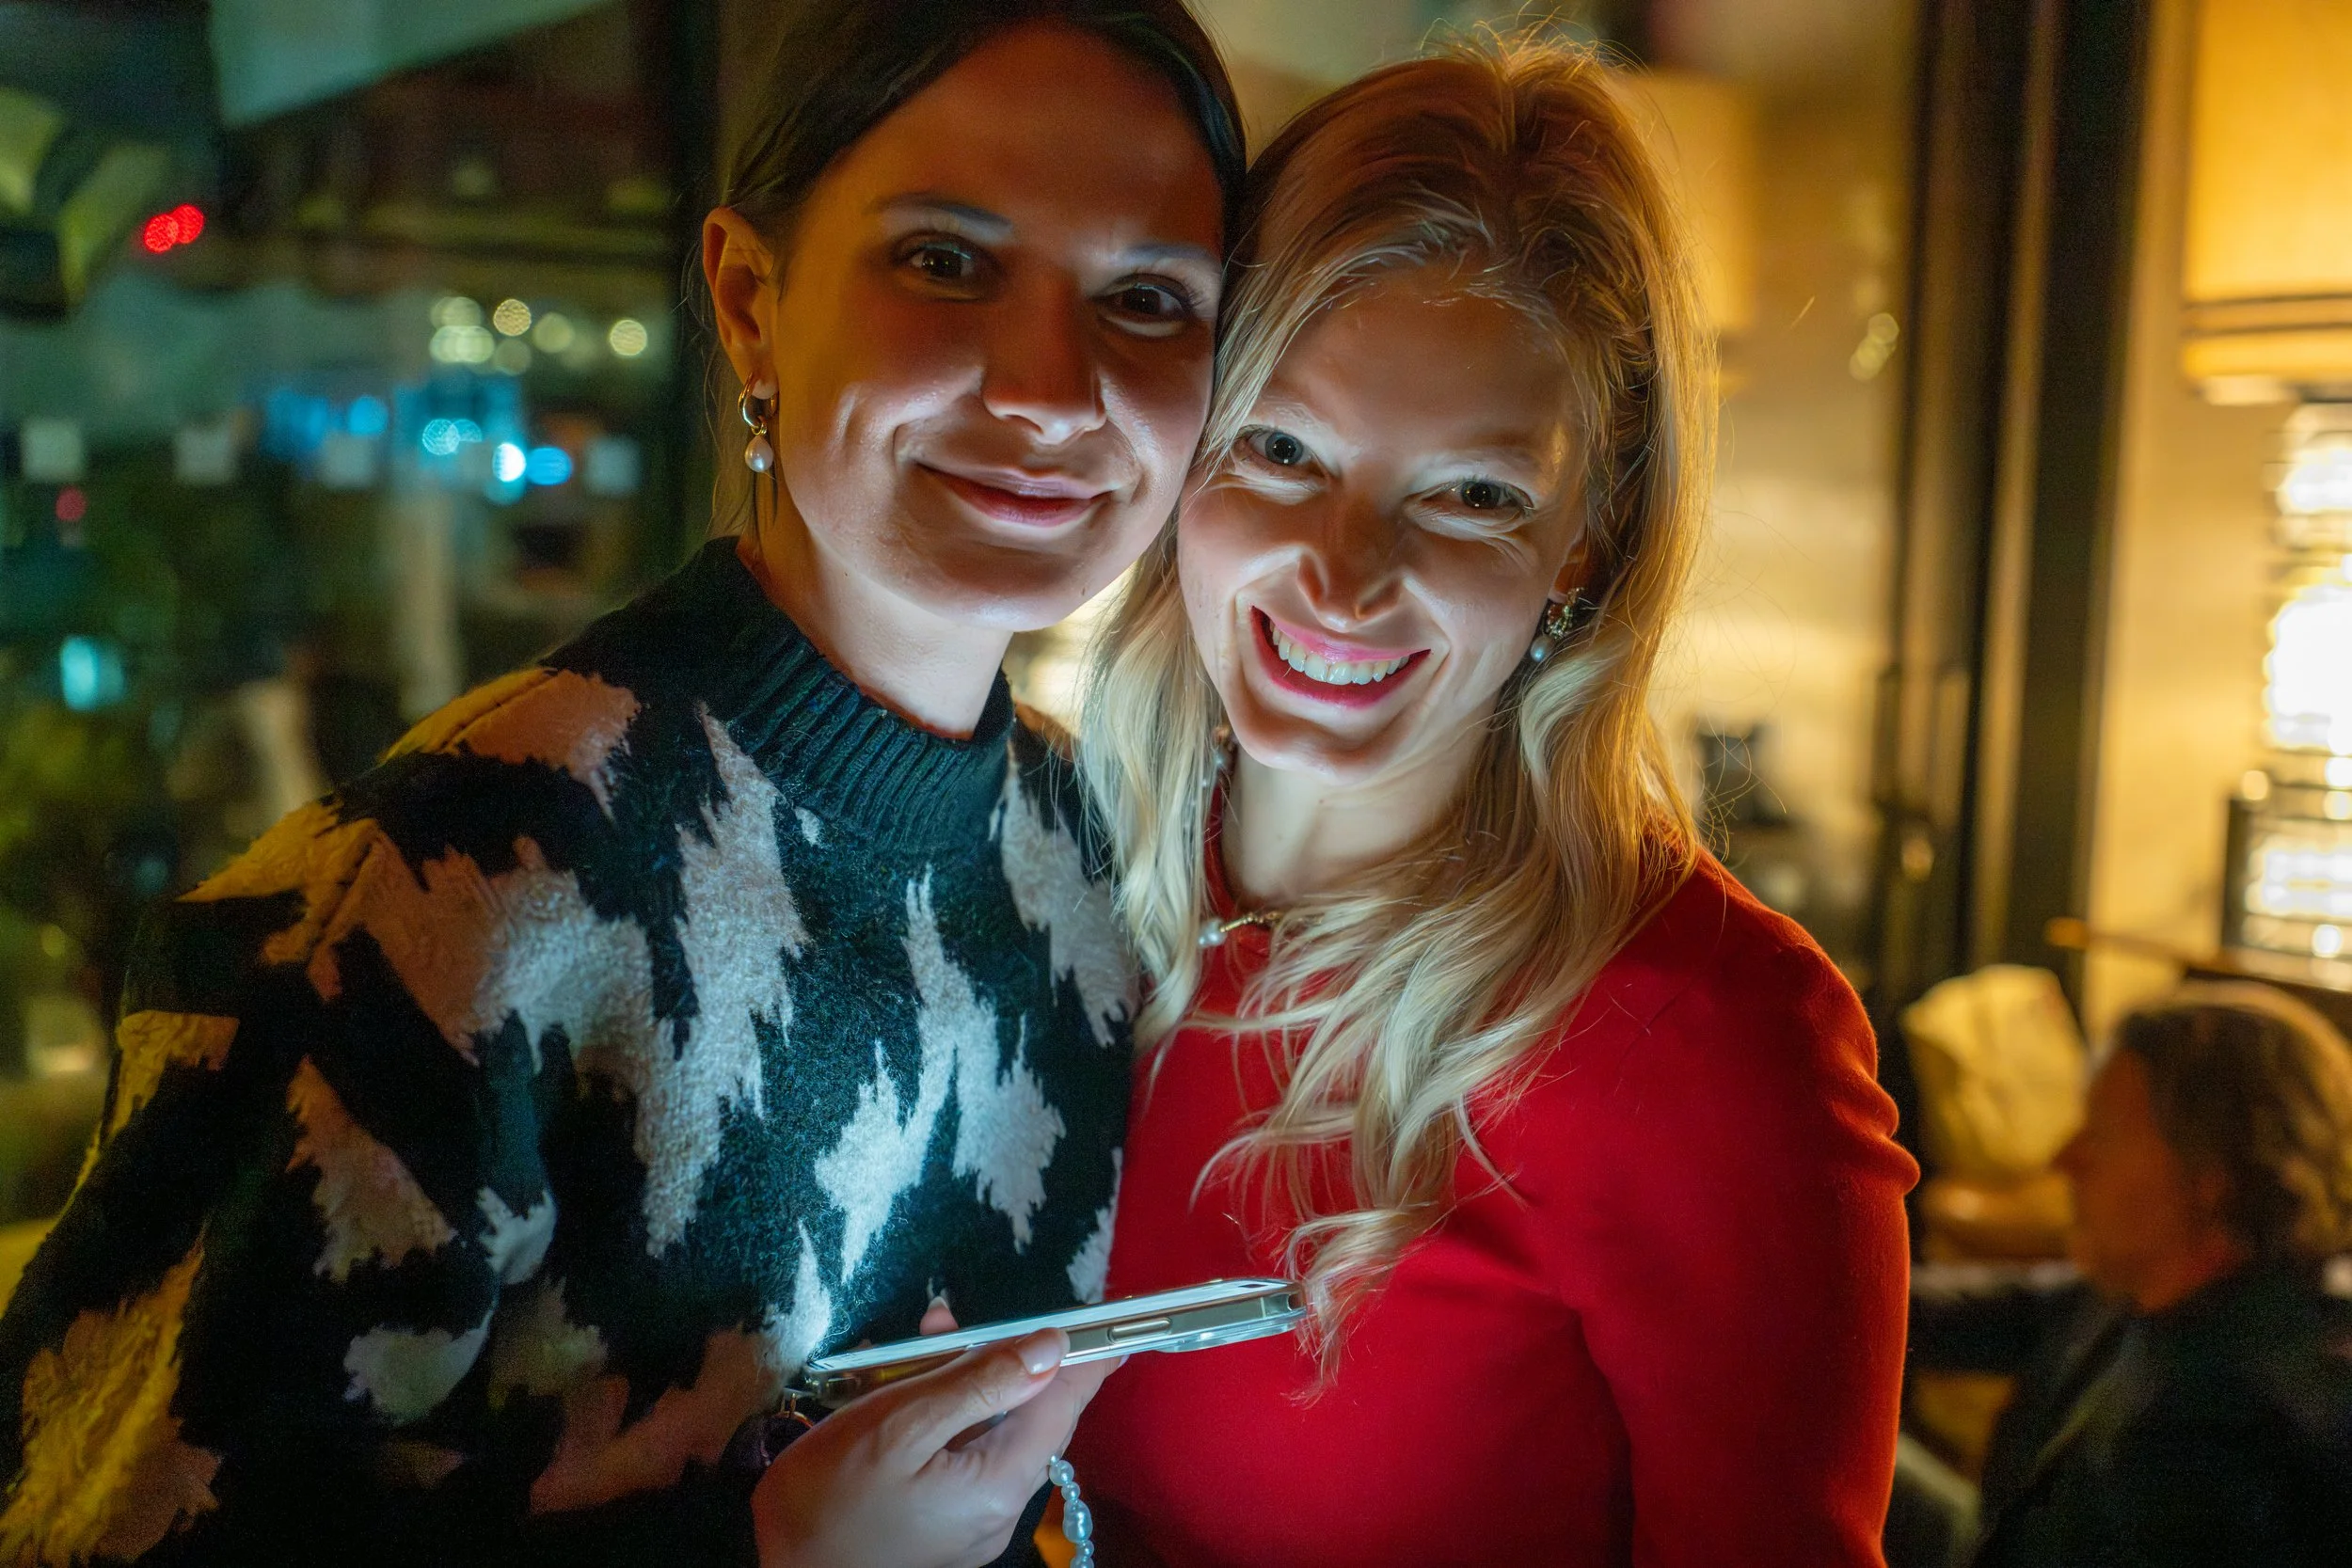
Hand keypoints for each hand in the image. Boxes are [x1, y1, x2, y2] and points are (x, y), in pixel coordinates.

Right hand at [752, 1310, 1121, 1567]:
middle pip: (1025, 1413)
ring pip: (990, 1428)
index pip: (1063, 1405)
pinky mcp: (945, 1522)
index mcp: (999, 1483)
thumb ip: (978, 1383)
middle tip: (946, 1324)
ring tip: (911, 1348)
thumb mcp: (898, 1426)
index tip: (1116, 1320)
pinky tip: (902, 1389)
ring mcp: (973, 1520)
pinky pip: (962, 1454)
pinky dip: (942, 1416)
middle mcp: (1000, 1507)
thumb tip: (1052, 1346)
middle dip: (998, 1357)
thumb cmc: (826, 1498)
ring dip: (960, 1381)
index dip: (1088, 1356)